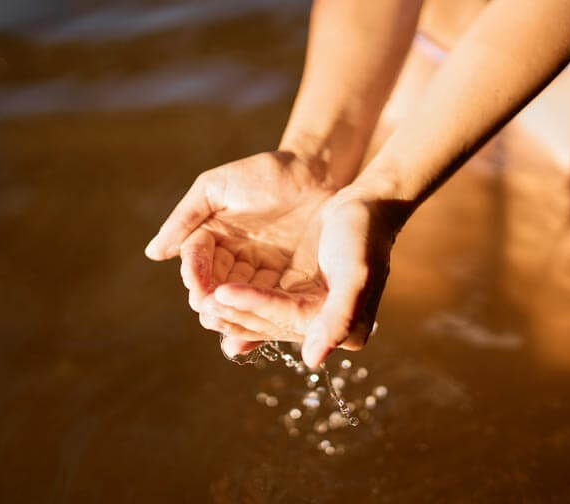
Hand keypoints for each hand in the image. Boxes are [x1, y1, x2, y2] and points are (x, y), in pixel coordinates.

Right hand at [145, 151, 335, 350]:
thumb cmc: (264, 172)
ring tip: (231, 326)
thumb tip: (153, 253)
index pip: (196, 261)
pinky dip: (264, 317)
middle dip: (213, 301)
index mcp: (211, 237)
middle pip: (216, 286)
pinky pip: (273, 302)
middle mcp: (232, 259)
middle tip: (211, 313)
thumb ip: (186, 218)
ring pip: (242, 299)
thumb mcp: (218, 187)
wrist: (315, 171)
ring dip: (235, 315)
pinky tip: (259, 331)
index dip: (195, 276)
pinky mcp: (288, 281)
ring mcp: (260, 272)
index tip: (196, 290)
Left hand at [206, 188, 406, 367]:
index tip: (220, 294)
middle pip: (275, 324)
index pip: (290, 319)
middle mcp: (328, 327)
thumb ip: (339, 317)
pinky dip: (241, 300)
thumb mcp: (357, 273)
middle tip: (201, 302)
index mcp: (346, 327)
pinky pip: (265, 306)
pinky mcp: (300, 299)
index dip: (255, 306)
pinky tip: (215, 294)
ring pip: (265, 318)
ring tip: (201, 300)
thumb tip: (312, 362)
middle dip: (236, 313)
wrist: (368, 208)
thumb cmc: (365, 234)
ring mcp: (312, 314)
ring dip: (233, 311)